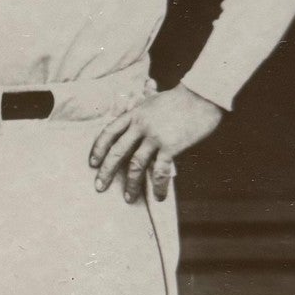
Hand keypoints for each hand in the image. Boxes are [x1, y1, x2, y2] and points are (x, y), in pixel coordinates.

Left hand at [89, 84, 222, 202]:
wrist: (203, 95)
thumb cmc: (181, 98)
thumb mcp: (154, 99)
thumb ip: (144, 104)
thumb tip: (141, 97)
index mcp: (134, 114)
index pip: (109, 132)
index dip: (98, 149)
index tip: (92, 163)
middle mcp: (140, 126)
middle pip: (117, 152)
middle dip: (106, 172)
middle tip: (99, 187)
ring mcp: (155, 137)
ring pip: (136, 165)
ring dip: (131, 185)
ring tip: (128, 198)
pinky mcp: (170, 146)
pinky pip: (160, 171)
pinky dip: (158, 186)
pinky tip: (159, 196)